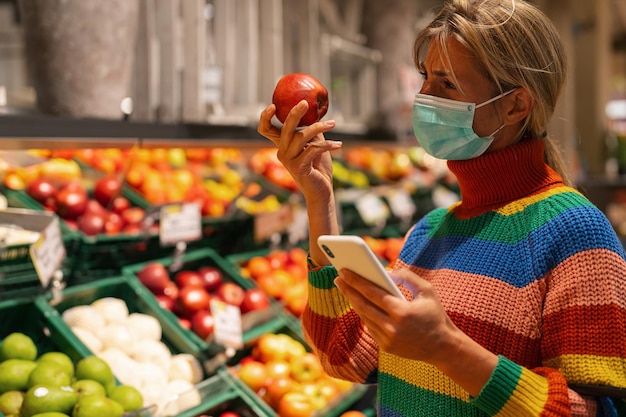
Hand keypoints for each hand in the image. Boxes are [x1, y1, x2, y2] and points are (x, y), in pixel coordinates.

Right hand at [257, 100, 341, 199]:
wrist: (321, 191)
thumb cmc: (318, 167)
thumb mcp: (314, 144)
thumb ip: (311, 130)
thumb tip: (316, 113)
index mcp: (282, 145)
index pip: (265, 130)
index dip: (265, 117)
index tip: (274, 105)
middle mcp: (281, 152)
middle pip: (285, 128)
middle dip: (295, 113)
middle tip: (306, 103)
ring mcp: (289, 161)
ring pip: (302, 136)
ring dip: (319, 127)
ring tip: (333, 124)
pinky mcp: (299, 167)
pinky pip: (313, 148)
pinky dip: (328, 144)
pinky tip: (338, 144)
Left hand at [334, 267, 459, 364]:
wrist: (443, 348)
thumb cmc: (435, 315)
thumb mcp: (427, 291)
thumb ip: (407, 277)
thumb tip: (386, 272)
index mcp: (402, 312)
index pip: (372, 293)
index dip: (356, 281)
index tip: (343, 271)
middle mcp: (392, 327)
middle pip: (363, 305)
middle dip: (348, 290)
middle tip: (338, 277)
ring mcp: (387, 340)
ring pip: (364, 317)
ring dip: (353, 301)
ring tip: (345, 288)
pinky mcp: (386, 348)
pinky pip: (370, 327)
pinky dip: (363, 314)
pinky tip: (357, 303)